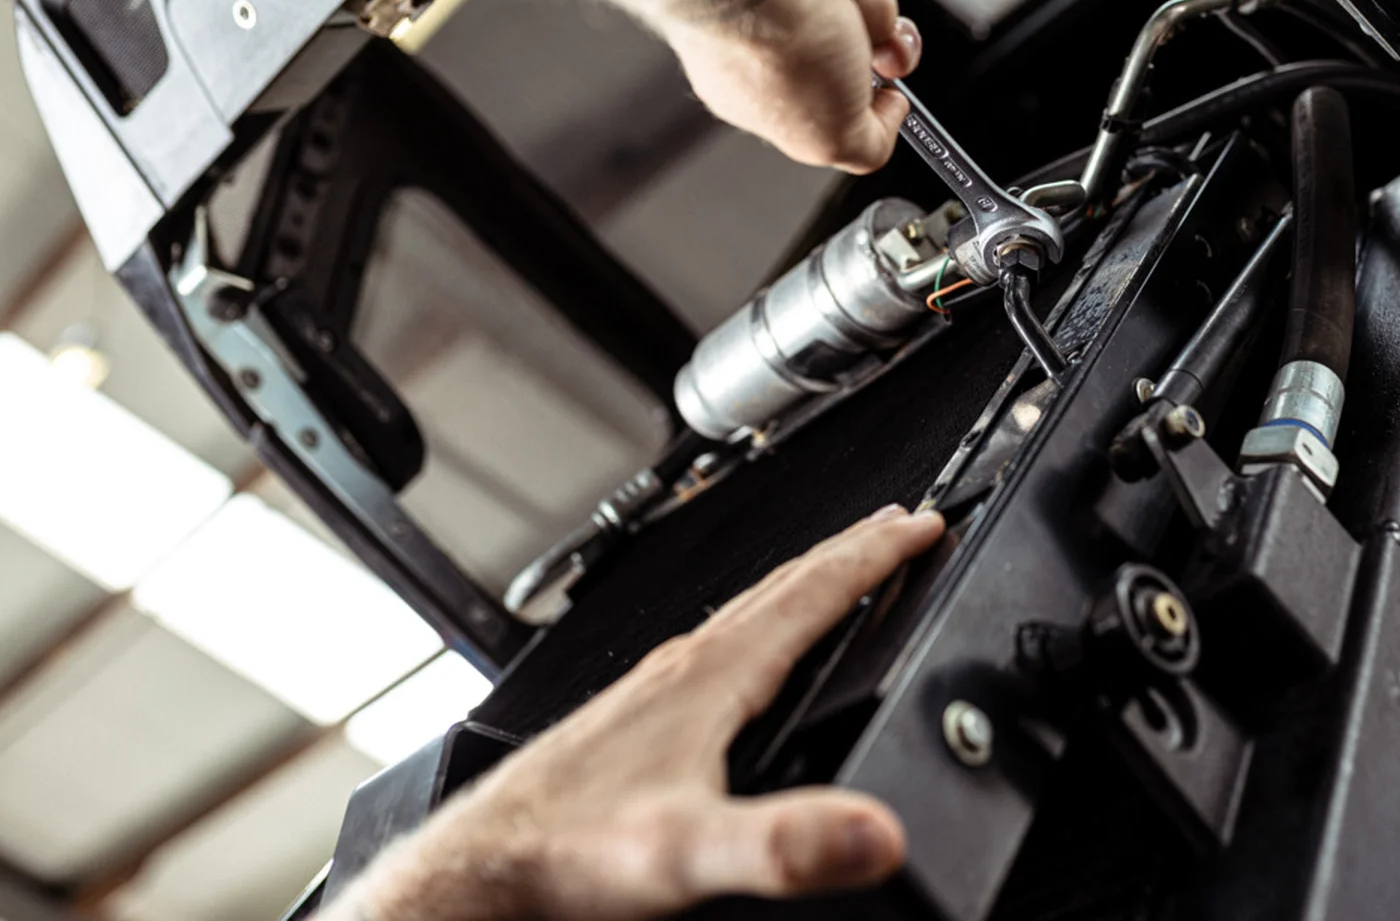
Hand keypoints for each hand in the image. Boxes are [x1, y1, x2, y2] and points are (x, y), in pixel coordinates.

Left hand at [336, 505, 946, 920]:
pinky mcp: (632, 722)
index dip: (876, 555)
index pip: (811, 592)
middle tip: (900, 523)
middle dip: (849, 550)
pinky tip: (748, 660)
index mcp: (708, 676)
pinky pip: (716, 649)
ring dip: (804, 584)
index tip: (925, 522)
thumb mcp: (690, 854)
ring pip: (746, 614)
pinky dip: (758, 629)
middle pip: (782, 587)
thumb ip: (786, 844)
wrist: (474, 877)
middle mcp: (680, 669)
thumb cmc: (562, 858)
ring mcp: (653, 690)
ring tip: (838, 572)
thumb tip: (879, 831)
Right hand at [659, 0, 922, 173]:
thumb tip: (890, 117)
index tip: (884, 93)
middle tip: (854, 35)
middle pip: (866, 30)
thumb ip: (866, 147)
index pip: (833, 88)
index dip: (866, 90)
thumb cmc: (773, 45)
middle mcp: (773, 19)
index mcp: (763, 78)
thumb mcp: (827, 137)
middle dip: (875, 31)